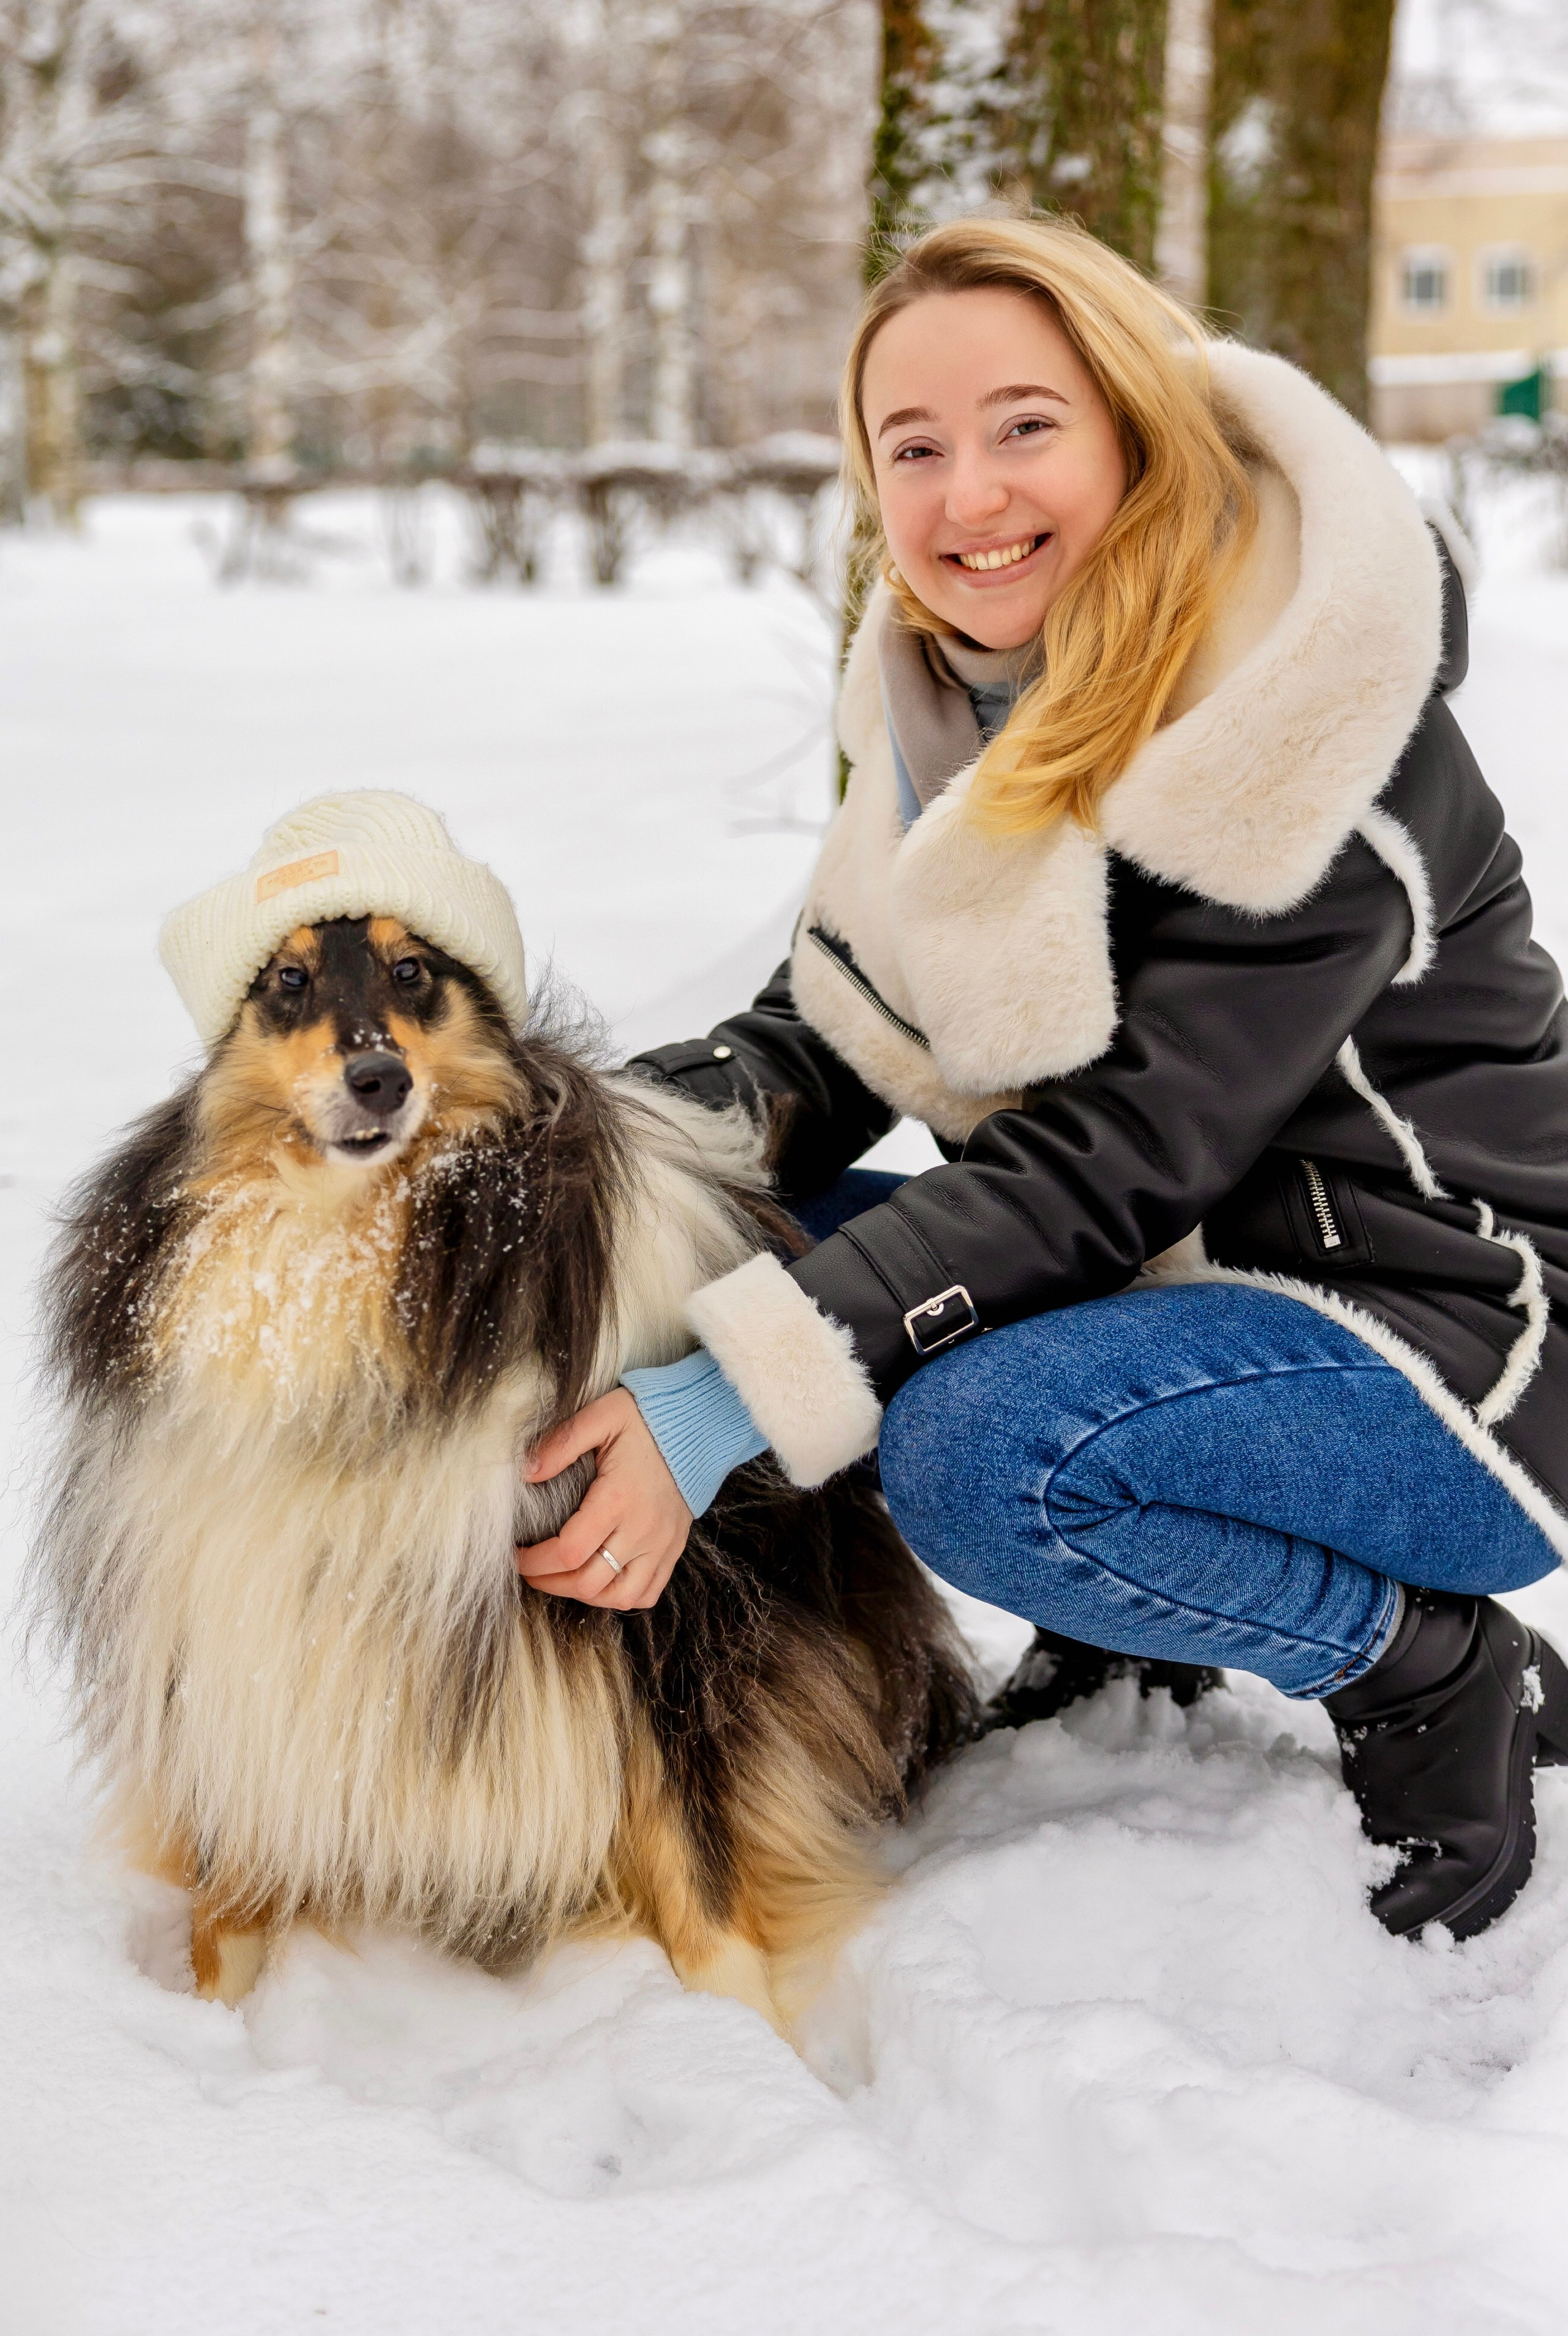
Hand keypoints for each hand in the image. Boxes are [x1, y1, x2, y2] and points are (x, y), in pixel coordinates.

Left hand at [516, 1387, 691, 1610]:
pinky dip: (621, 1596)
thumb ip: (561, 1443)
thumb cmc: (645, 1420)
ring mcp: (662, 1544)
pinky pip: (648, 1592)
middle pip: (589, 1583)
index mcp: (618, 1499)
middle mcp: (642, 1530)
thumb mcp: (600, 1416)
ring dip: (584, 1595)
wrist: (699, 1425)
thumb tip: (526, 1472)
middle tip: (529, 1569)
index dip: (534, 1562)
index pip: (569, 1551)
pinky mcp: (673, 1548)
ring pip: (620, 1597)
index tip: (516, 1554)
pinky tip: (601, 1581)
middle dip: (549, 1582)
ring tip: (562, 1578)